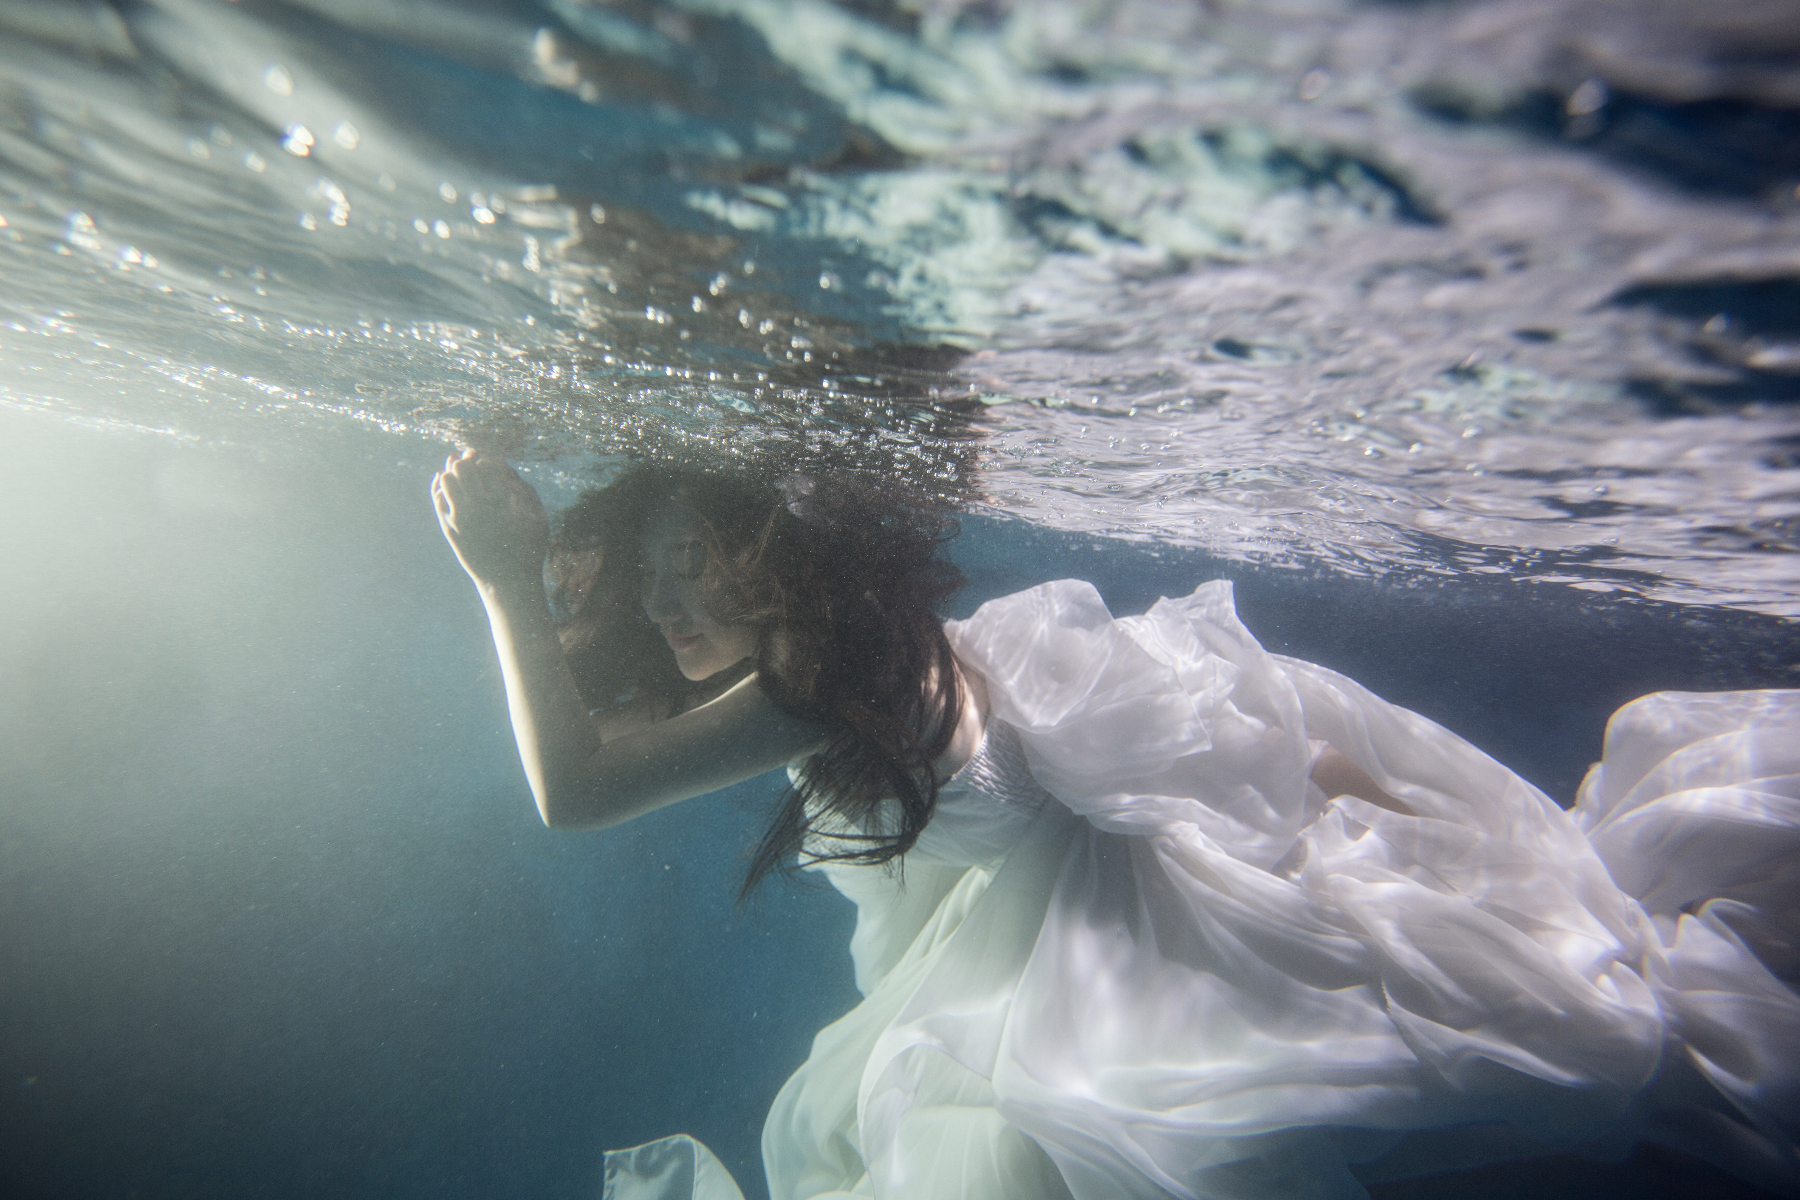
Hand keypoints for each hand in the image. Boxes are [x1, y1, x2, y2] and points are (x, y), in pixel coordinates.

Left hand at [431, 450, 549, 588]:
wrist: (507, 581)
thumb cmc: (528, 547)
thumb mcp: (538, 517)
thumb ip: (523, 488)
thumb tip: (502, 464)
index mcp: (501, 502)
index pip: (485, 463)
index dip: (489, 461)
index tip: (492, 467)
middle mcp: (477, 507)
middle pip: (462, 466)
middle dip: (469, 462)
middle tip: (475, 466)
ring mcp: (459, 517)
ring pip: (445, 478)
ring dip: (454, 473)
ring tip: (463, 478)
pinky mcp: (448, 527)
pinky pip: (437, 497)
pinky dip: (441, 486)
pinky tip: (449, 486)